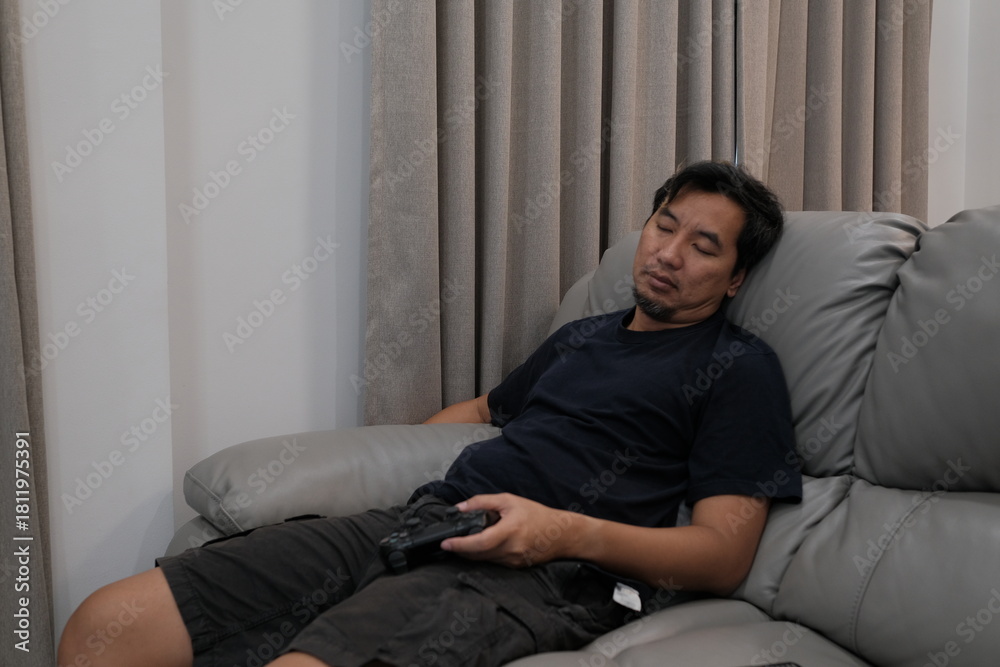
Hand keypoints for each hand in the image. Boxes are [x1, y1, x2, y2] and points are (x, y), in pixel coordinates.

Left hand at [440, 493, 580, 567]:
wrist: (560, 534)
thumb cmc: (536, 515)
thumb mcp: (509, 501)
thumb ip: (483, 502)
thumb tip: (460, 507)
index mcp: (510, 530)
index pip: (480, 541)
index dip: (461, 544)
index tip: (446, 543)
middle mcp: (512, 549)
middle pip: (478, 554)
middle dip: (461, 549)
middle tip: (449, 543)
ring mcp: (513, 561)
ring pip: (484, 560)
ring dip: (470, 553)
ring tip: (462, 543)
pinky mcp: (515, 567)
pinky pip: (493, 562)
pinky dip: (483, 555)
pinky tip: (481, 546)